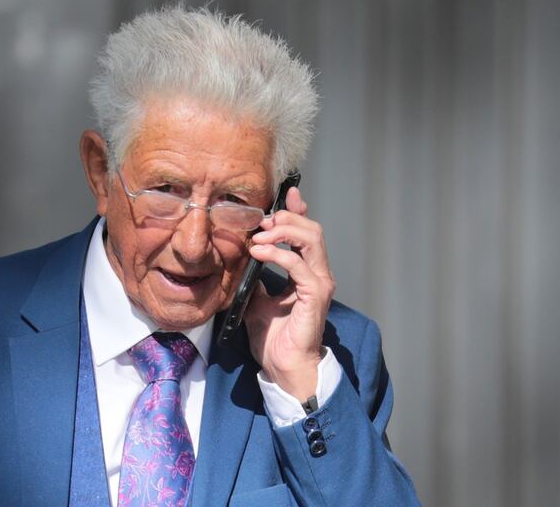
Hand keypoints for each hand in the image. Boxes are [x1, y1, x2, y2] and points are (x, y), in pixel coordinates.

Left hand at [244, 186, 334, 400]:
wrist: (281, 366)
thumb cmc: (272, 336)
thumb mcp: (255, 296)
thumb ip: (253, 275)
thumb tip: (239, 256)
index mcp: (306, 270)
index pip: (306, 231)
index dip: (296, 209)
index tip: (284, 194)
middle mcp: (318, 273)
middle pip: (311, 228)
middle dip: (285, 218)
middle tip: (260, 222)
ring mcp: (319, 283)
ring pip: (311, 239)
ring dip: (282, 231)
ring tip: (258, 236)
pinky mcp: (315, 295)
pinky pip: (299, 264)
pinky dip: (278, 253)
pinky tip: (258, 252)